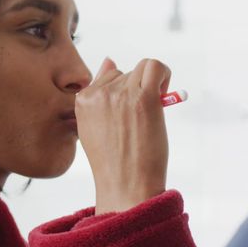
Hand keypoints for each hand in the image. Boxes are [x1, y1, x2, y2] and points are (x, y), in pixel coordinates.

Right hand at [75, 57, 170, 213]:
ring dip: (151, 85)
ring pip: (142, 69)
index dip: (123, 94)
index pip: (106, 78)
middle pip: (125, 74)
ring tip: (151, 112)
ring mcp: (121, 94)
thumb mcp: (94, 127)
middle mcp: (99, 94)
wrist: (126, 186)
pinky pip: (156, 67)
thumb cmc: (114, 162)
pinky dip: (164, 74)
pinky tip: (164, 93)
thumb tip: (110, 60)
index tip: (129, 114)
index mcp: (82, 100)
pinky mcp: (144, 97)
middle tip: (142, 118)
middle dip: (136, 90)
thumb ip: (100, 95)